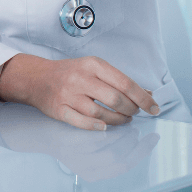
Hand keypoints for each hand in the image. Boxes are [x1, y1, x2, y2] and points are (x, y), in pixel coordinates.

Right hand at [0, 54, 159, 130]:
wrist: (37, 78)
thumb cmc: (70, 73)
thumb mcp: (94, 68)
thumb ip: (118, 80)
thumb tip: (146, 93)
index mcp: (92, 65)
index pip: (124, 82)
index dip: (142, 97)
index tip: (154, 107)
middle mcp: (81, 78)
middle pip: (114, 98)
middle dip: (131, 110)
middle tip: (136, 113)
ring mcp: (69, 95)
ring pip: (100, 113)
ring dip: (117, 120)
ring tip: (124, 120)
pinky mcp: (60, 109)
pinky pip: (81, 122)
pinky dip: (95, 126)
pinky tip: (104, 127)